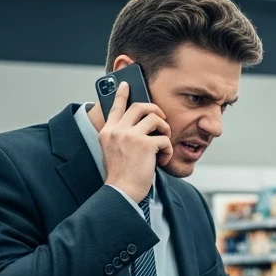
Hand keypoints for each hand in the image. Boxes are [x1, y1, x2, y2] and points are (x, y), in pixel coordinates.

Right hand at [99, 81, 172, 203]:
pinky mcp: (145, 144)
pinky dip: (168, 151)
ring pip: (156, 119)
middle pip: (140, 106)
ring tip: (164, 145)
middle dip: (156, 110)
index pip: (115, 107)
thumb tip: (139, 127)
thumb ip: (121, 137)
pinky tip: (162, 161)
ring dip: (165, 131)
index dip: (121, 93)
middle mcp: (117, 130)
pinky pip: (165, 139)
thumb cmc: (121, 176)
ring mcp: (130, 136)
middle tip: (162, 119)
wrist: (121, 191)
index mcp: (108, 131)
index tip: (125, 83)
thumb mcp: (113, 151)